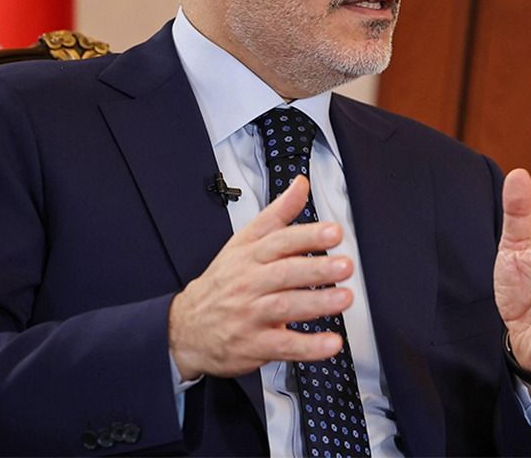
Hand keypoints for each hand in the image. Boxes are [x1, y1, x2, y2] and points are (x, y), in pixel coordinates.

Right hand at [168, 175, 353, 379]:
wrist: (186, 328)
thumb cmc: (223, 282)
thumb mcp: (243, 242)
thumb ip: (277, 214)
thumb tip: (300, 184)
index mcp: (250, 256)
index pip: (279, 241)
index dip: (307, 236)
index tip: (333, 232)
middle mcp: (250, 283)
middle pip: (285, 273)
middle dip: (317, 269)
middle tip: (345, 265)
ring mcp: (251, 314)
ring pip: (285, 307)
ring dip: (317, 303)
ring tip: (344, 298)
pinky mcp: (254, 344)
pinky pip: (284, 345)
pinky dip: (309, 346)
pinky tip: (331, 342)